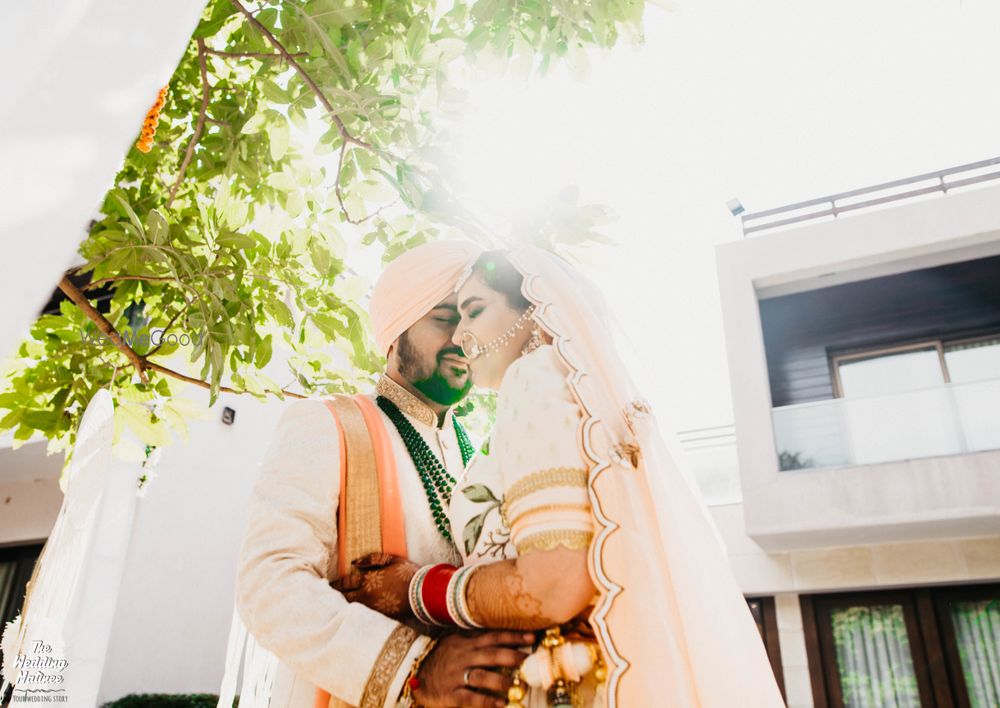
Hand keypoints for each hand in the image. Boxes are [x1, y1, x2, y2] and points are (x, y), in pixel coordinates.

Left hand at [330, 552, 418, 620]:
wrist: (423, 592)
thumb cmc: (408, 573)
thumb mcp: (392, 559)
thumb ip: (372, 559)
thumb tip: (354, 562)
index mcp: (369, 579)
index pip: (346, 582)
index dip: (336, 584)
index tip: (328, 585)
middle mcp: (367, 594)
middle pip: (345, 597)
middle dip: (335, 596)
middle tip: (326, 597)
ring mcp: (373, 607)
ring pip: (352, 607)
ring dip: (343, 606)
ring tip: (334, 607)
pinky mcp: (380, 616)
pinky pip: (362, 615)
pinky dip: (354, 614)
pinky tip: (351, 614)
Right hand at [414, 631, 533, 707]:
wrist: (410, 674)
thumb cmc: (439, 659)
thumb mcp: (455, 643)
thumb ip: (476, 640)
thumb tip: (503, 636)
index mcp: (465, 643)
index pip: (492, 636)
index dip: (513, 637)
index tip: (532, 638)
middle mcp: (462, 657)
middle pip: (490, 654)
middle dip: (512, 656)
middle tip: (529, 661)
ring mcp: (455, 675)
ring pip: (482, 676)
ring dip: (502, 681)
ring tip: (519, 686)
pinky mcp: (450, 694)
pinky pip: (470, 697)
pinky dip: (487, 701)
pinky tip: (501, 704)